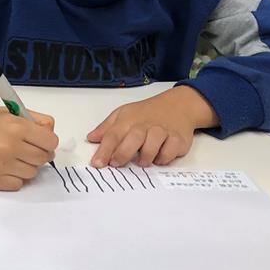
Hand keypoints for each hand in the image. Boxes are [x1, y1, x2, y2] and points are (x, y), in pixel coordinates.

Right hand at [0, 94, 58, 190]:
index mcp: (16, 127)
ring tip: (12, 156)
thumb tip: (51, 137)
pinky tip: (4, 166)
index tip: (41, 141)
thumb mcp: (14, 112)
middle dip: (39, 154)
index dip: (48, 142)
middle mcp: (7, 146)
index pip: (51, 142)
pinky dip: (14, 177)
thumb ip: (38, 121)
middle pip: (43, 159)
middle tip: (27, 149)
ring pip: (32, 173)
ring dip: (26, 166)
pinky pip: (17, 184)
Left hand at [87, 86, 217, 167]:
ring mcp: (162, 132)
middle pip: (132, 140)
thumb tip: (91, 138)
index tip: (97, 163)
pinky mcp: (178, 139)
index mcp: (128, 120)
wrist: (178, 105)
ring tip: (140, 161)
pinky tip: (158, 157)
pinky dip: (162, 158)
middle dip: (122, 154)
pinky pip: (169, 153)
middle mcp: (145, 125)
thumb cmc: (147, 112)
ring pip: (152, 147)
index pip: (113, 135)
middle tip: (116, 164)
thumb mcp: (123, 114)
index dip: (104, 150)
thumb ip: (106, 127)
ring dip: (144, 158)